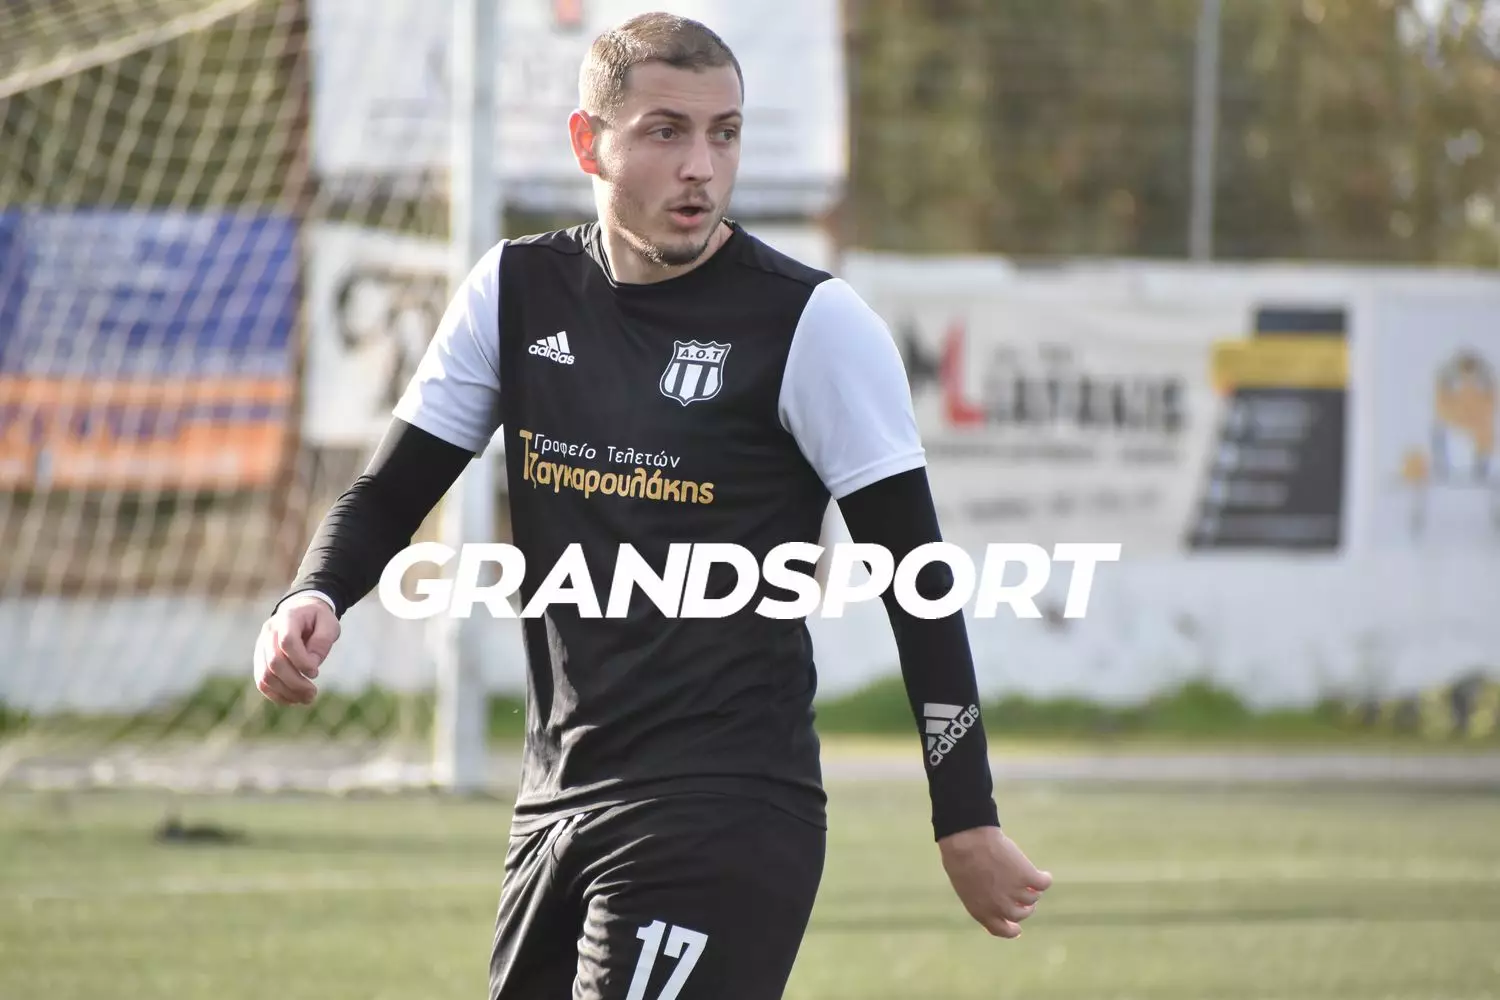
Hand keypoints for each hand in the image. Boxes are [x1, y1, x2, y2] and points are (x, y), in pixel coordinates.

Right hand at [253, 594, 339, 705]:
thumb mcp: (329, 623)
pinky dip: (277, 695)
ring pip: (265, 676)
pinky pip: (262, 682)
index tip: (315, 673)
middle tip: (313, 694)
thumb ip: (322, 641)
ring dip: (286, 692)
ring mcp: (261, 647)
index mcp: (286, 618)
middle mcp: (268, 632)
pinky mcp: (260, 661)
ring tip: (307, 699)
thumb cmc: (318, 620)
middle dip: (294, 682)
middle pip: (274, 662)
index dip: (301, 661)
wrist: (300, 612)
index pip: (287, 642)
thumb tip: (311, 667)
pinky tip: (294, 700)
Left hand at [938, 826, 1052, 937]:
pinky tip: (1043, 874)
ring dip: (1032, 889)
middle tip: (1026, 895)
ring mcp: (1015, 893)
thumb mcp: (965, 884)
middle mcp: (1001, 907)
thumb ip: (981, 895)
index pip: (1001, 930)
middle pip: (1021, 914)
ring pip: (1033, 897)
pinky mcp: (1027, 877)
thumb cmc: (960, 857)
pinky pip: (1044, 883)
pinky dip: (1045, 879)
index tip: (1018, 929)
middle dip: (1025, 907)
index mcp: (981, 912)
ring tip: (1026, 875)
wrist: (968, 841)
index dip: (1011, 931)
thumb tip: (994, 895)